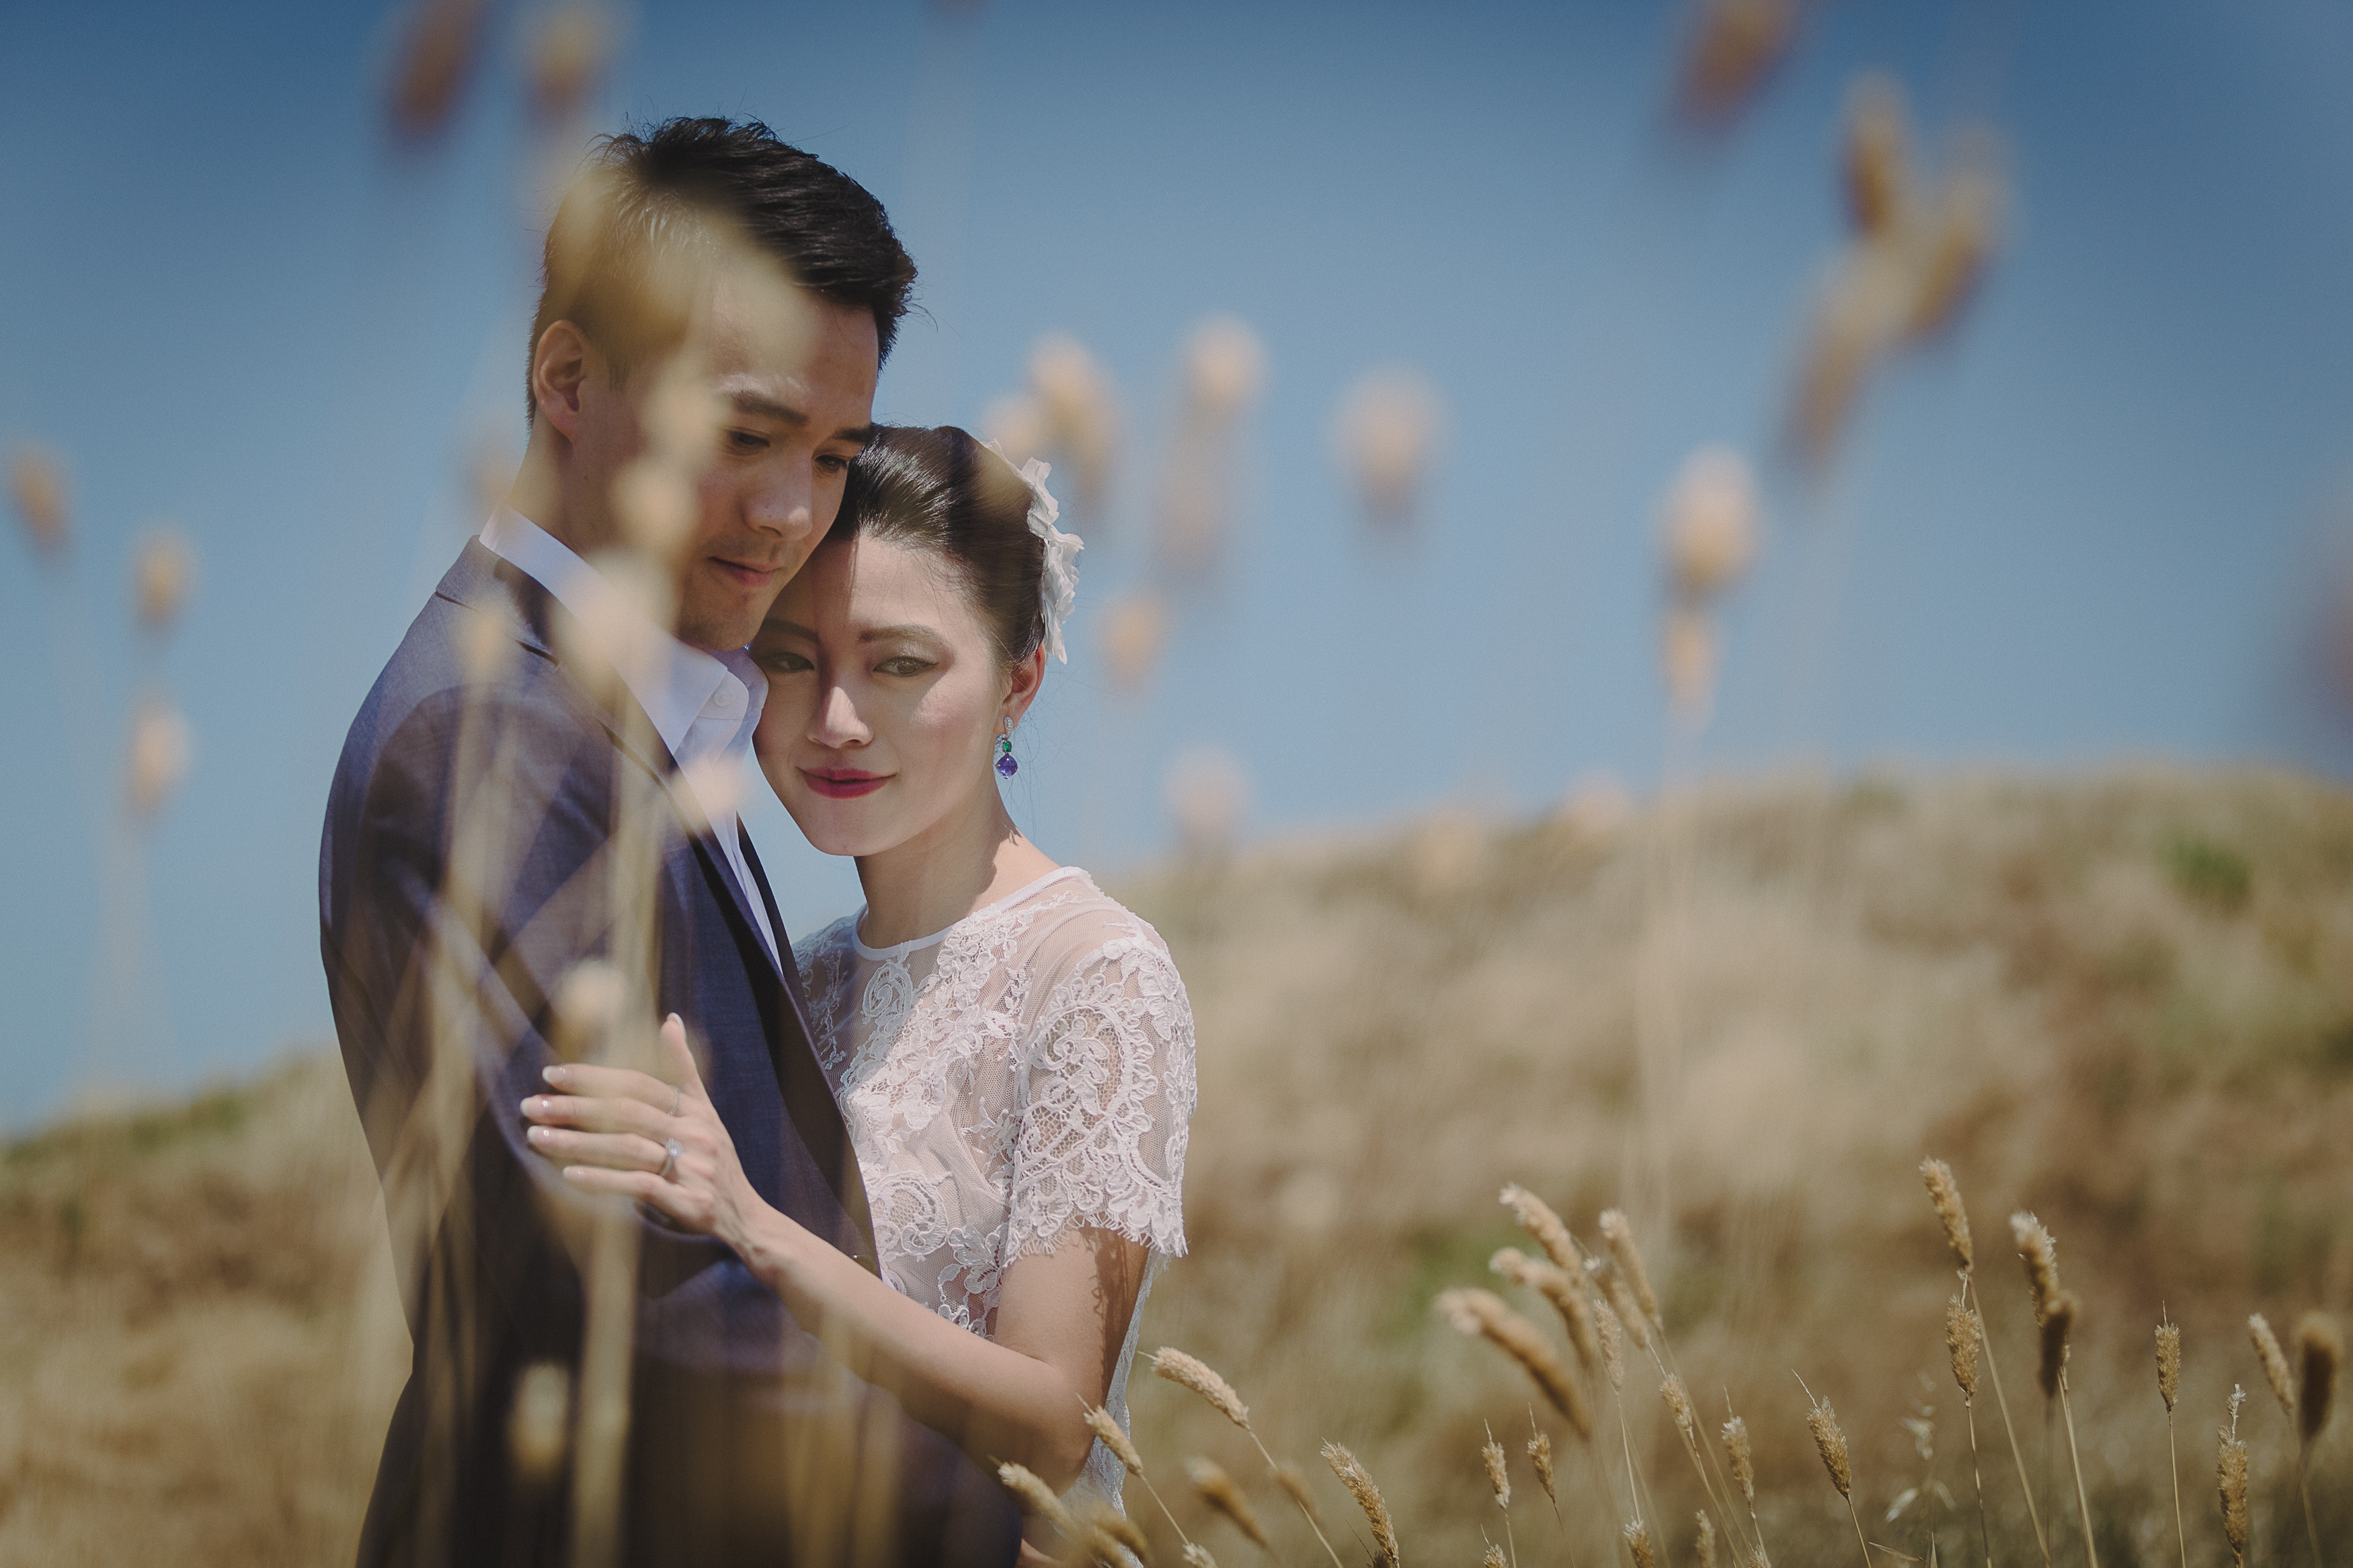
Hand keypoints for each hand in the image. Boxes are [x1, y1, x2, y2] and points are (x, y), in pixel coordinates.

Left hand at [520, 1014, 752, 1246]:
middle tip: (531, 1105)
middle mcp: (694, 1133)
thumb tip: (669, 1020)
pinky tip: (568, 1178)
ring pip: (627, 1148)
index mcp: (693, 1109)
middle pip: (626, 1113)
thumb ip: (683, 1068)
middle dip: (574, 1107)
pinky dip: (603, 1181)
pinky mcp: (687, 1201)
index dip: (594, 1076)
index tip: (551, 1074)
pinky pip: (639, 1186)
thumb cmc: (715, 1159)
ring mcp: (692, 1167)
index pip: (637, 1083)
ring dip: (577, 1143)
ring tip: (536, 1137)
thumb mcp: (705, 1111)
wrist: (745, 1216)